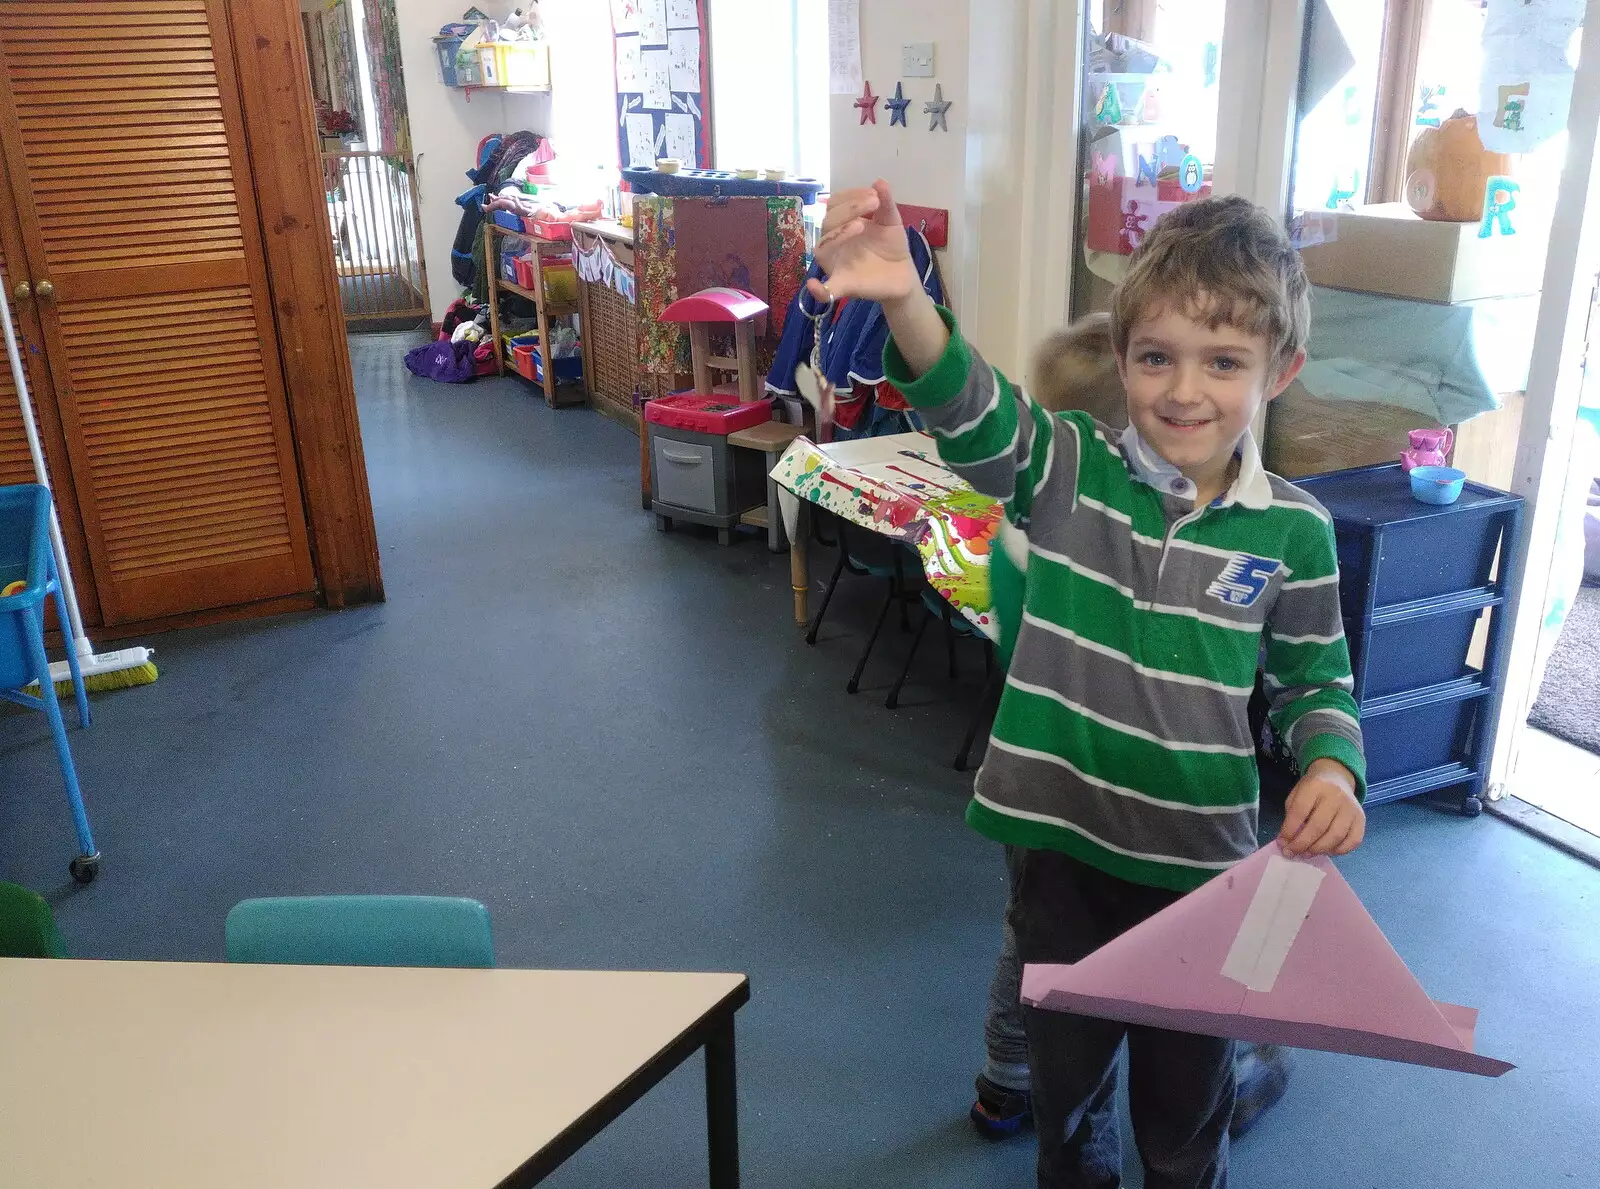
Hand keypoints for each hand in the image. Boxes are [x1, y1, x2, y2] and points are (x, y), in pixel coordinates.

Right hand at [807, 180, 919, 305]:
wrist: (904, 275)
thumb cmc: (891, 246)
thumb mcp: (891, 221)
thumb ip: (885, 203)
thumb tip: (879, 181)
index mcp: (842, 224)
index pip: (834, 205)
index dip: (850, 196)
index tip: (873, 194)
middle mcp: (834, 243)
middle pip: (827, 223)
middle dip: (848, 210)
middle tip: (873, 203)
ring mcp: (836, 264)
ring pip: (822, 249)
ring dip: (838, 234)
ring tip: (860, 225)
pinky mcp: (843, 286)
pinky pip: (826, 291)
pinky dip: (819, 290)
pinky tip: (813, 286)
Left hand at [1279, 759, 1364, 856]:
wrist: (1337, 777)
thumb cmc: (1312, 790)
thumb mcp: (1297, 794)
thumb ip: (1292, 815)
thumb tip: (1287, 841)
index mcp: (1315, 786)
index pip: (1300, 811)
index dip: (1289, 830)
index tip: (1282, 842)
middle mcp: (1335, 796)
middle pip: (1318, 826)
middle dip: (1302, 844)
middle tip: (1291, 853)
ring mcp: (1351, 808)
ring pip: (1336, 836)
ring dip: (1318, 850)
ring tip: (1306, 854)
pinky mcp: (1361, 819)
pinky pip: (1353, 841)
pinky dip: (1338, 851)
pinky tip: (1326, 851)